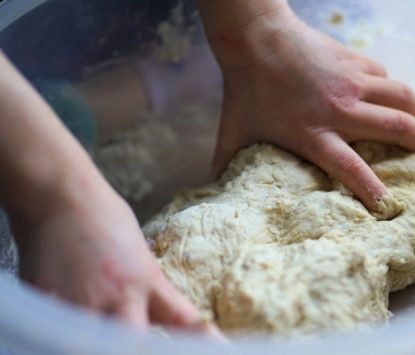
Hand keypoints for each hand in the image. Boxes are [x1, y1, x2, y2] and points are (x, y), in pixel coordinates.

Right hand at [12, 172, 204, 330]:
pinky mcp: (46, 303)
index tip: (222, 348)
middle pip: (135, 343)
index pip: (183, 320)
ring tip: (103, 323)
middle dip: (138, 346)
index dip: (203, 340)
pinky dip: (65, 332)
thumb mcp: (139, 255)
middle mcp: (118, 296)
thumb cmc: (103, 217)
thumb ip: (149, 288)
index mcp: (147, 280)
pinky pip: (59, 330)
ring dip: (102, 340)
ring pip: (94, 343)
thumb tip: (161, 314)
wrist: (59, 196)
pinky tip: (68, 325)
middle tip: (139, 340)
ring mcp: (80, 302)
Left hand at [201, 3, 414, 210]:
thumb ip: (228, 166)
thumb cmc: (244, 91)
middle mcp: (340, 109)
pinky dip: (394, 89)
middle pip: (396, 127)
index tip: (390, 206)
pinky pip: (387, 77)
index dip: (373, 189)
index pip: (351, 167)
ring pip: (403, 97)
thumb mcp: (233, 134)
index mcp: (313, 133)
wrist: (256, 39)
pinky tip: (389, 96)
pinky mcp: (356, 61)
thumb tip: (216, 193)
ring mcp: (352, 82)